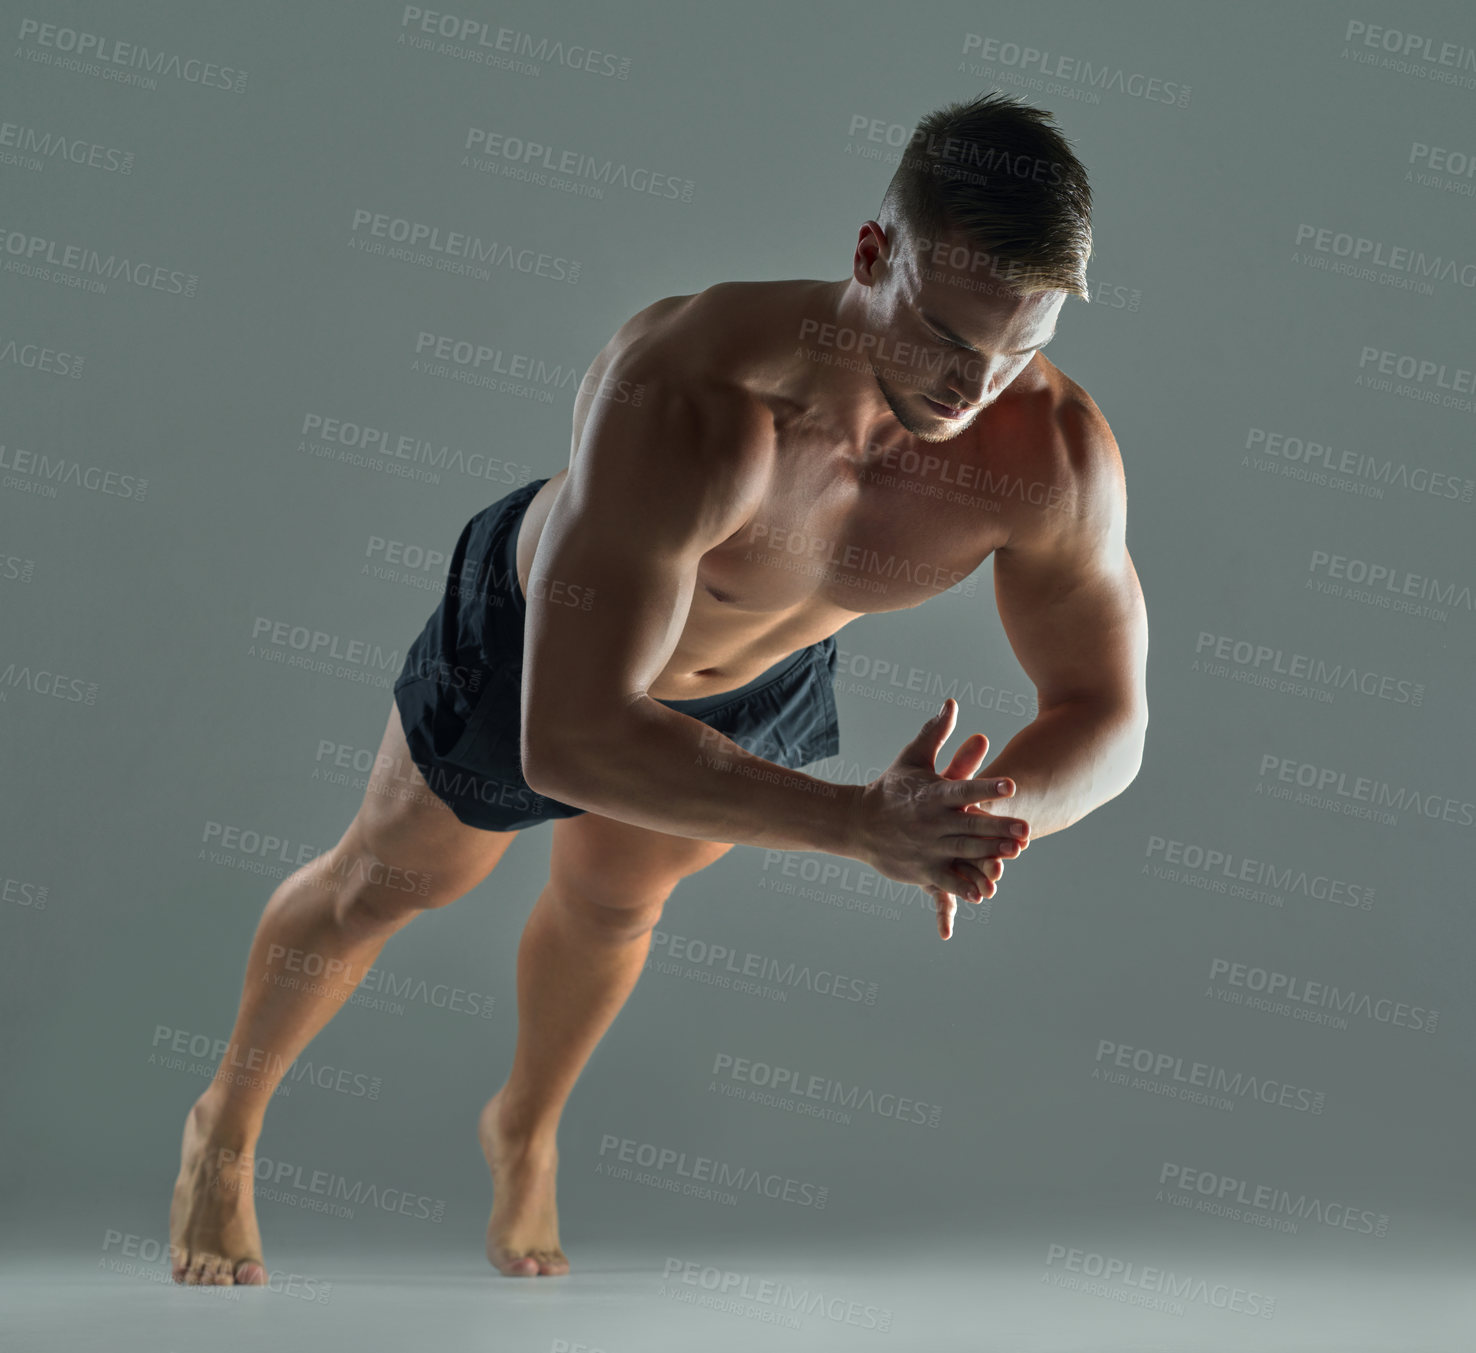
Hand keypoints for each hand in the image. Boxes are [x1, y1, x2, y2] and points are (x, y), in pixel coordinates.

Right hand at [850, 699, 1029, 940]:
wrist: (856, 823)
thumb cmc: (890, 788)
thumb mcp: (912, 758)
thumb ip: (936, 733)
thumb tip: (952, 703)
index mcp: (931, 793)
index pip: (963, 788)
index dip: (987, 787)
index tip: (1011, 785)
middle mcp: (930, 821)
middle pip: (969, 824)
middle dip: (998, 827)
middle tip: (1026, 828)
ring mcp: (926, 847)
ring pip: (963, 851)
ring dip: (989, 854)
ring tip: (1015, 852)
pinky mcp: (922, 869)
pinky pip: (946, 879)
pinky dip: (963, 886)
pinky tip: (983, 892)